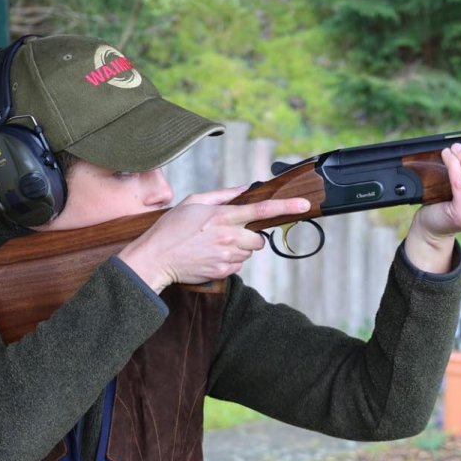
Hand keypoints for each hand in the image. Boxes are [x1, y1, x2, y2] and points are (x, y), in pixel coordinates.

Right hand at [117, 185, 310, 290]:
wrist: (156, 258)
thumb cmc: (171, 228)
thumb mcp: (194, 202)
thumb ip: (223, 195)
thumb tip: (246, 189)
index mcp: (223, 216)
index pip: (262, 209)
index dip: (286, 207)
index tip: (304, 205)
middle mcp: (229, 236)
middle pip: (259, 238)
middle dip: (250, 236)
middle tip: (228, 233)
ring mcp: (227, 256)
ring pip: (249, 252)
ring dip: (238, 248)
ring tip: (214, 245)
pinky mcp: (223, 271)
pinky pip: (239, 265)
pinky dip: (230, 261)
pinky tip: (211, 256)